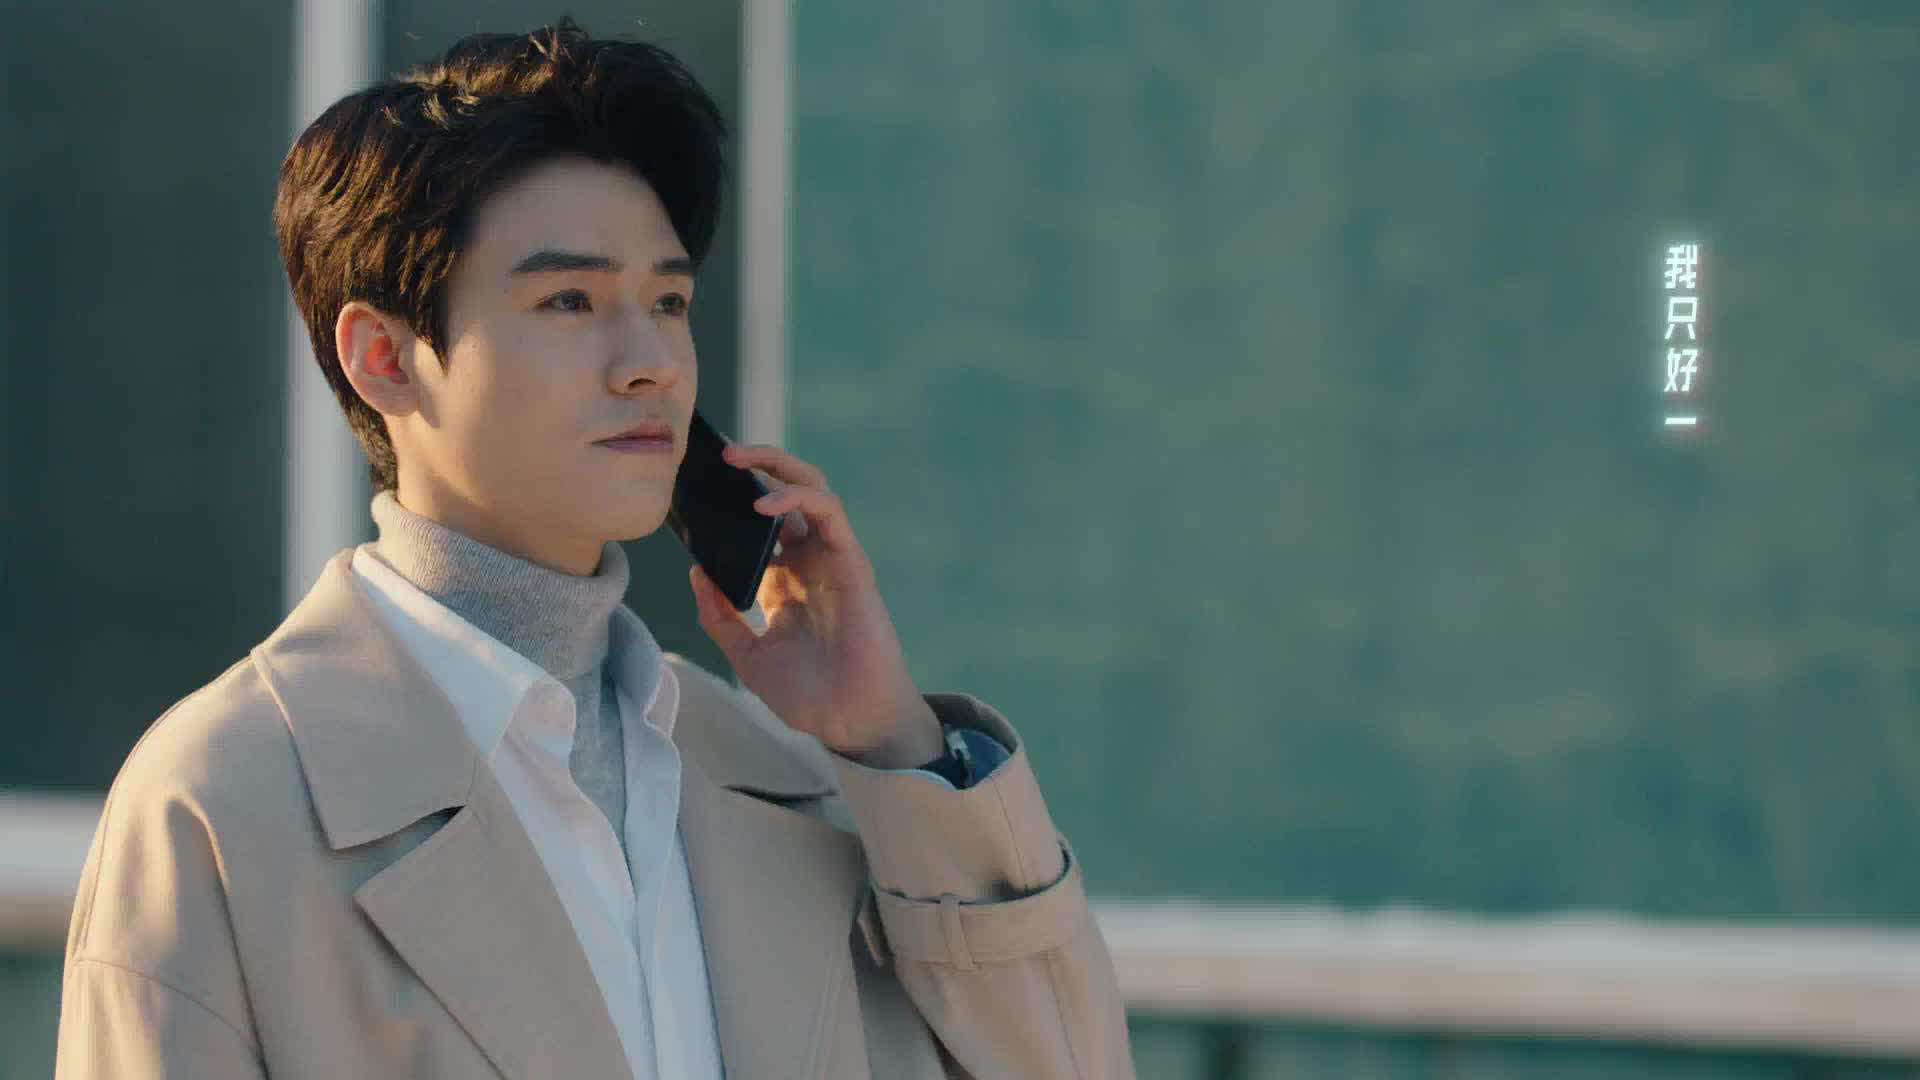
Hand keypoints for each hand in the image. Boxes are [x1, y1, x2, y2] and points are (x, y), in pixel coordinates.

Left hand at [686, 443, 942, 767]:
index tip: (694, 484)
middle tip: (717, 453)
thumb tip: (696, 572)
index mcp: (784, 578)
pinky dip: (796, 497)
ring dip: (774, 465)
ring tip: (735, 459)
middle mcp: (809, 560)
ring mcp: (832, 558)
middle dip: (755, 463)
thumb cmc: (807, 694)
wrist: (849, 721)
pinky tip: (762, 504)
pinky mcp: (852, 561)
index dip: (731, 498)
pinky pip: (828, 512)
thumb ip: (719, 615)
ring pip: (811, 487)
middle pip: (786, 490)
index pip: (759, 521)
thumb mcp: (745, 655)